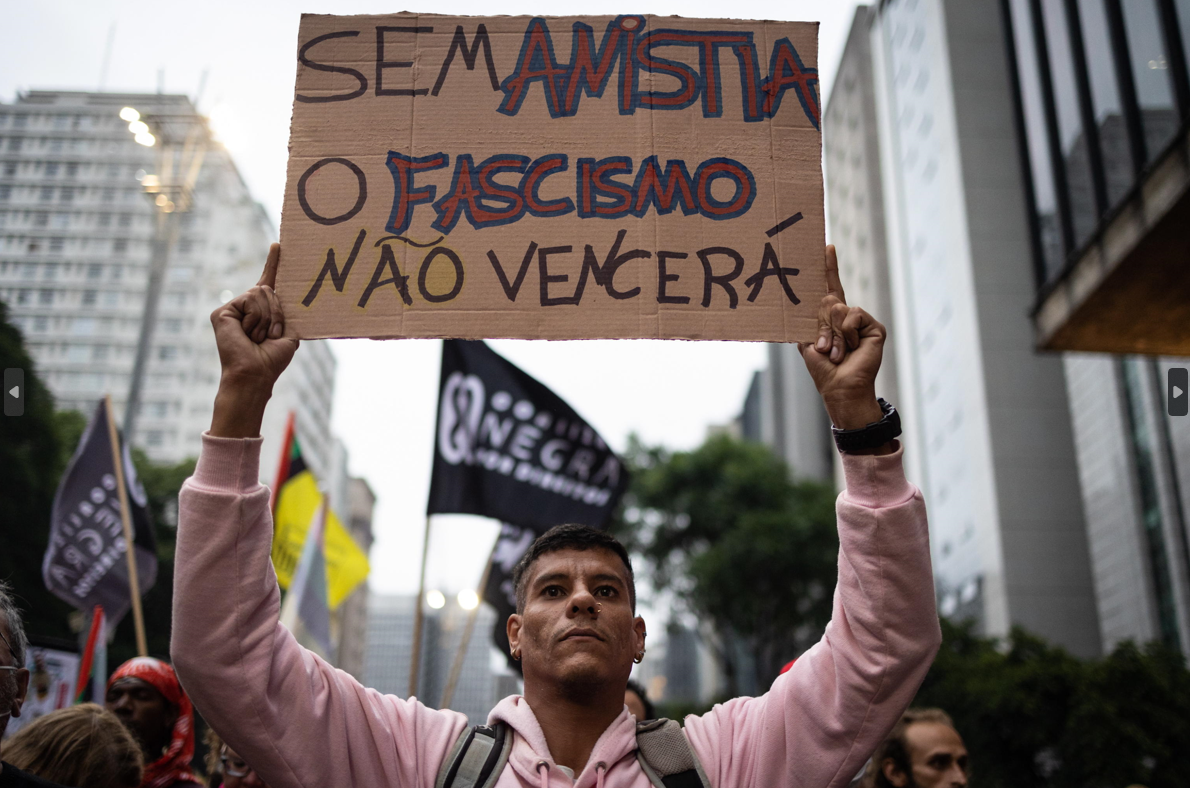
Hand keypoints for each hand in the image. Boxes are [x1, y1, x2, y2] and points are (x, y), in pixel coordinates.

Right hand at [209, 244, 298, 437]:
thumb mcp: (288, 330)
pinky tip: (247, 334)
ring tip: (258, 337)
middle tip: (271, 335)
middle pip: (268, 289)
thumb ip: (288, 311)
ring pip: (260, 293)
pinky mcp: (222, 312)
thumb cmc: (273, 357)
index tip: (279, 245)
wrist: (256, 373)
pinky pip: (249, 300)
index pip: (268, 281)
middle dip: (277, 312)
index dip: (273, 263)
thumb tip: (295, 292)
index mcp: (262, 310)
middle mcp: (246, 307)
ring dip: (268, 318)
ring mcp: (232, 308)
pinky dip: (256, 318)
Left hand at [798, 246, 889, 445]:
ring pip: (840, 308)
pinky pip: (854, 315)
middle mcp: (848, 316)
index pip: (830, 287)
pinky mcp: (874, 327)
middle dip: (821, 325)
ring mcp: (862, 321)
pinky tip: (851, 347)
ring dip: (832, 333)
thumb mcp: (808, 341)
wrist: (839, 386)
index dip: (829, 267)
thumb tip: (824, 299)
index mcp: (831, 318)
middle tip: (823, 347)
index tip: (826, 247)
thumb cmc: (822, 368)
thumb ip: (811, 319)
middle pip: (829, 300)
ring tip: (837, 352)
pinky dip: (847, 332)